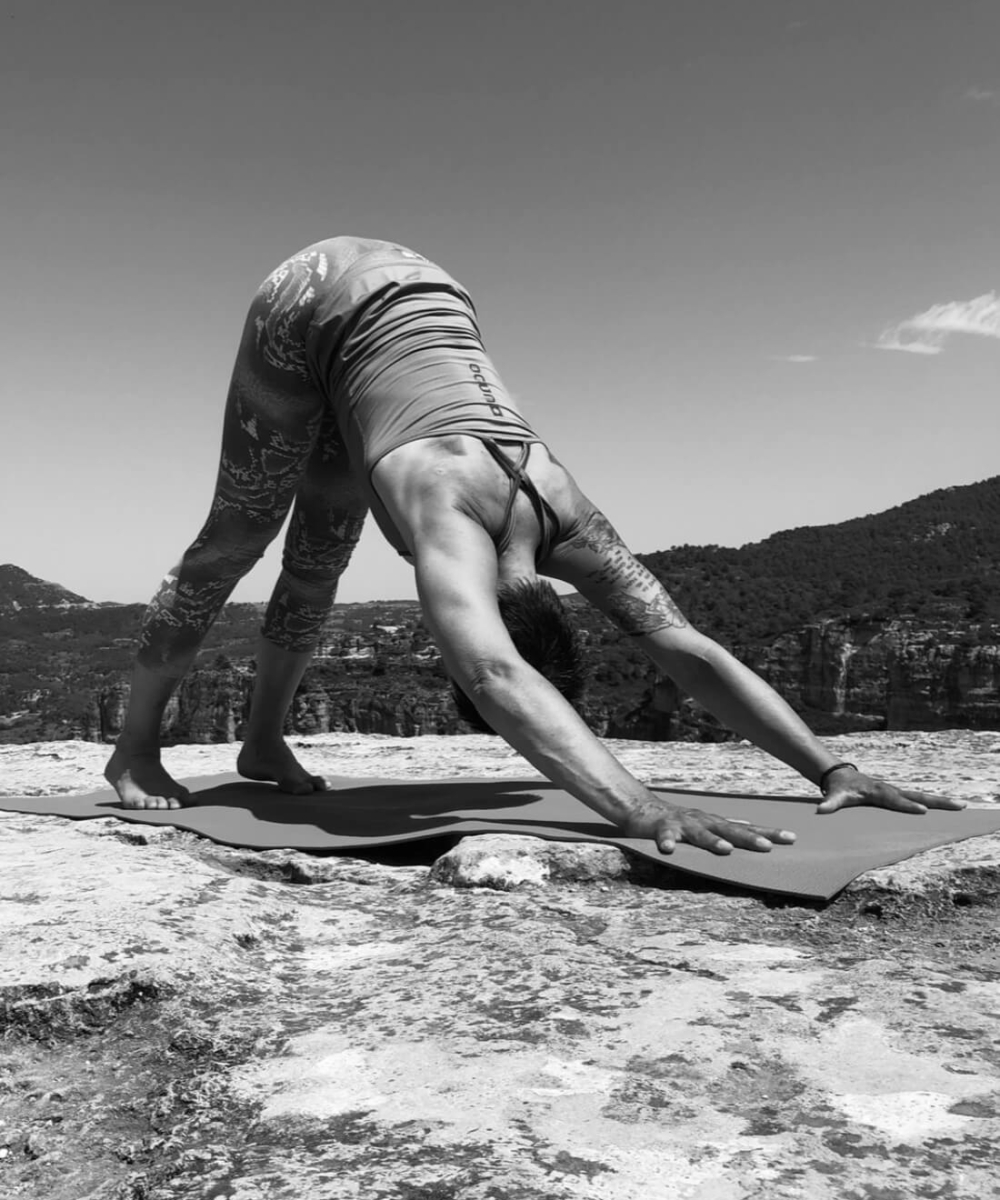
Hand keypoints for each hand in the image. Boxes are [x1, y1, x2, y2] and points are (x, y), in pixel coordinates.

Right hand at [623, 797, 796, 856]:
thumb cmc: (679, 821)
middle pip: (729, 830)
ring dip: (712, 841)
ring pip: (699, 834)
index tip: (792, 838)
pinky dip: (667, 842)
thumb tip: (749, 826)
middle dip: (748, 838)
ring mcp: (682, 824)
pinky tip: (669, 850)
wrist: (642, 809)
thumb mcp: (705, 824)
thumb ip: (724, 828)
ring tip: (726, 850)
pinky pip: (664, 837)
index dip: (768, 833)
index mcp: (715, 823)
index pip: (746, 828)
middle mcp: (702, 821)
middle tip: (768, 846)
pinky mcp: (661, 828)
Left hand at [816, 769, 966, 814]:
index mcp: (877, 791)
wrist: (840, 774)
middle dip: (936, 802)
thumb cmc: (838, 788)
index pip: (894, 801)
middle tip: (958, 806)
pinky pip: (919, 798)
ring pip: (922, 795)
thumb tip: (820, 810)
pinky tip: (948, 808)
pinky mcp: (898, 794)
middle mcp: (890, 789)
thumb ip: (829, 804)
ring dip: (941, 802)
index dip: (907, 806)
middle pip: (916, 795)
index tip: (922, 810)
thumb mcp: (833, 796)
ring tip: (962, 806)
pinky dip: (934, 802)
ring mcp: (896, 791)